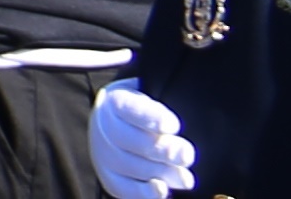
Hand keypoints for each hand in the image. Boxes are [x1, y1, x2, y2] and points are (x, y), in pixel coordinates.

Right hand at [86, 79, 192, 198]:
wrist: (128, 128)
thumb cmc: (151, 114)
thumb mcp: (157, 104)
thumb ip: (165, 113)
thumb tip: (175, 130)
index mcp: (117, 101)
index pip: (131, 108)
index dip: (151, 117)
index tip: (173, 126)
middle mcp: (105, 126)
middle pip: (130, 139)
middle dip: (161, 149)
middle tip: (186, 156)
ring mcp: (104, 154)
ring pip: (130, 165)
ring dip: (160, 172)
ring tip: (186, 179)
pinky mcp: (110, 178)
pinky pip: (124, 187)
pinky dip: (143, 192)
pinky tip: (161, 190)